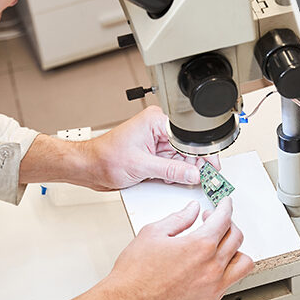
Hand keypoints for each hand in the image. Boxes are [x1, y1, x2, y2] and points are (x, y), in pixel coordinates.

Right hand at [72, 197, 253, 299]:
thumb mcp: (153, 233)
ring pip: (242, 263)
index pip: (224, 219)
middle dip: (228, 224)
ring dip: (235, 250)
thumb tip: (191, 210)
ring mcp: (213, 287)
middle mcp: (212, 267)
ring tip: (221, 246)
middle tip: (214, 221)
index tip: (224, 204)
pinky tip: (212, 266)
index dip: (225, 207)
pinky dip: (225, 271)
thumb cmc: (134, 274)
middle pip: (236, 237)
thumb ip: (178, 219)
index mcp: (200, 246)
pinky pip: (229, 282)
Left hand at [84, 106, 218, 189]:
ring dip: (180, 171)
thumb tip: (192, 174)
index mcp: (155, 121)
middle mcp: (157, 129)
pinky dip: (172, 173)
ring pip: (181, 158)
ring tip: (174, 178)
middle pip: (187, 148)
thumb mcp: (141, 165)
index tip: (211, 166)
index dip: (201, 152)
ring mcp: (155, 142)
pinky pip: (171, 164)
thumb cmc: (105, 158)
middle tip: (200, 178)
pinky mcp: (152, 154)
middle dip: (191, 164)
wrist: (89, 168)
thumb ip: (170, 170)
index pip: (188, 136)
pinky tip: (165, 177)